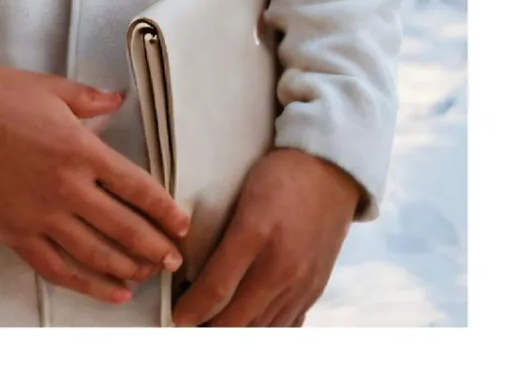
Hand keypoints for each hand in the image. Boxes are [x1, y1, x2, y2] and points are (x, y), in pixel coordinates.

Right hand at [0, 59, 189, 305]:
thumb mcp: (51, 88)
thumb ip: (90, 100)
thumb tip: (118, 99)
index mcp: (80, 149)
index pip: (137, 187)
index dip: (164, 210)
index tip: (181, 225)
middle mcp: (67, 187)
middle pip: (125, 228)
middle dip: (155, 248)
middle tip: (174, 260)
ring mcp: (41, 215)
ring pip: (97, 255)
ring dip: (129, 269)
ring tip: (148, 276)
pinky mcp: (16, 233)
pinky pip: (59, 268)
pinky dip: (89, 285)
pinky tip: (111, 291)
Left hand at [172, 147, 362, 326]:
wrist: (330, 172)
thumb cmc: (279, 176)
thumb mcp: (242, 196)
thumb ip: (222, 234)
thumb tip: (195, 269)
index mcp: (254, 234)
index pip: (216, 287)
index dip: (191, 309)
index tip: (176, 317)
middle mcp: (280, 266)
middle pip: (238, 318)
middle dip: (208, 328)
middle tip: (189, 326)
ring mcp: (301, 283)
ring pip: (261, 328)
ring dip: (234, 332)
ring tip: (213, 328)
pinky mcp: (314, 290)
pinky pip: (285, 325)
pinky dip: (263, 330)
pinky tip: (248, 324)